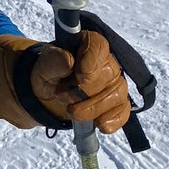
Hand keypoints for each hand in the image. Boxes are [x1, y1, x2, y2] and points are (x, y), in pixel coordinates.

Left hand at [0, 33, 129, 133]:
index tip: (81, 75)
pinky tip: (101, 125)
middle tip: (61, 95)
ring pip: (116, 94)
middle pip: (107, 74)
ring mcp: (114, 82)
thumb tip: (68, 61)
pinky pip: (123, 110)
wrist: (50, 90)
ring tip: (71, 112)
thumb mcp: (44, 64)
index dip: (92, 60)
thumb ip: (54, 60)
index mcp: (88, 44)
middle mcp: (107, 61)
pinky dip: (113, 119)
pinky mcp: (117, 102)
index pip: (98, 45)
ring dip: (93, 108)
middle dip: (83, 91)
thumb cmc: (50, 71)